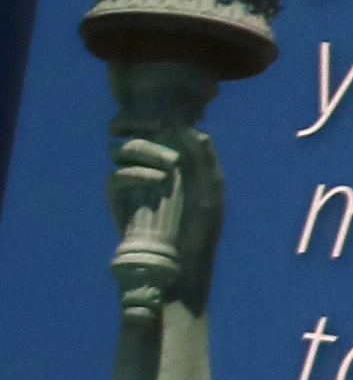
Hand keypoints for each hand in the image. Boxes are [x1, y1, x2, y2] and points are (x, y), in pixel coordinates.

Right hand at [107, 128, 220, 312]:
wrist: (181, 263)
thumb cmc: (201, 229)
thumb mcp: (210, 191)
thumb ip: (204, 159)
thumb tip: (192, 128)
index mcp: (176, 161)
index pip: (158, 129)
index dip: (155, 117)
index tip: (166, 118)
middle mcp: (151, 167)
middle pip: (135, 132)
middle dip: (142, 125)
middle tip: (159, 132)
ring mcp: (133, 181)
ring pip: (122, 149)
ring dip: (145, 150)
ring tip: (169, 168)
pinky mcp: (119, 198)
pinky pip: (115, 175)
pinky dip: (136, 173)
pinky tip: (159, 182)